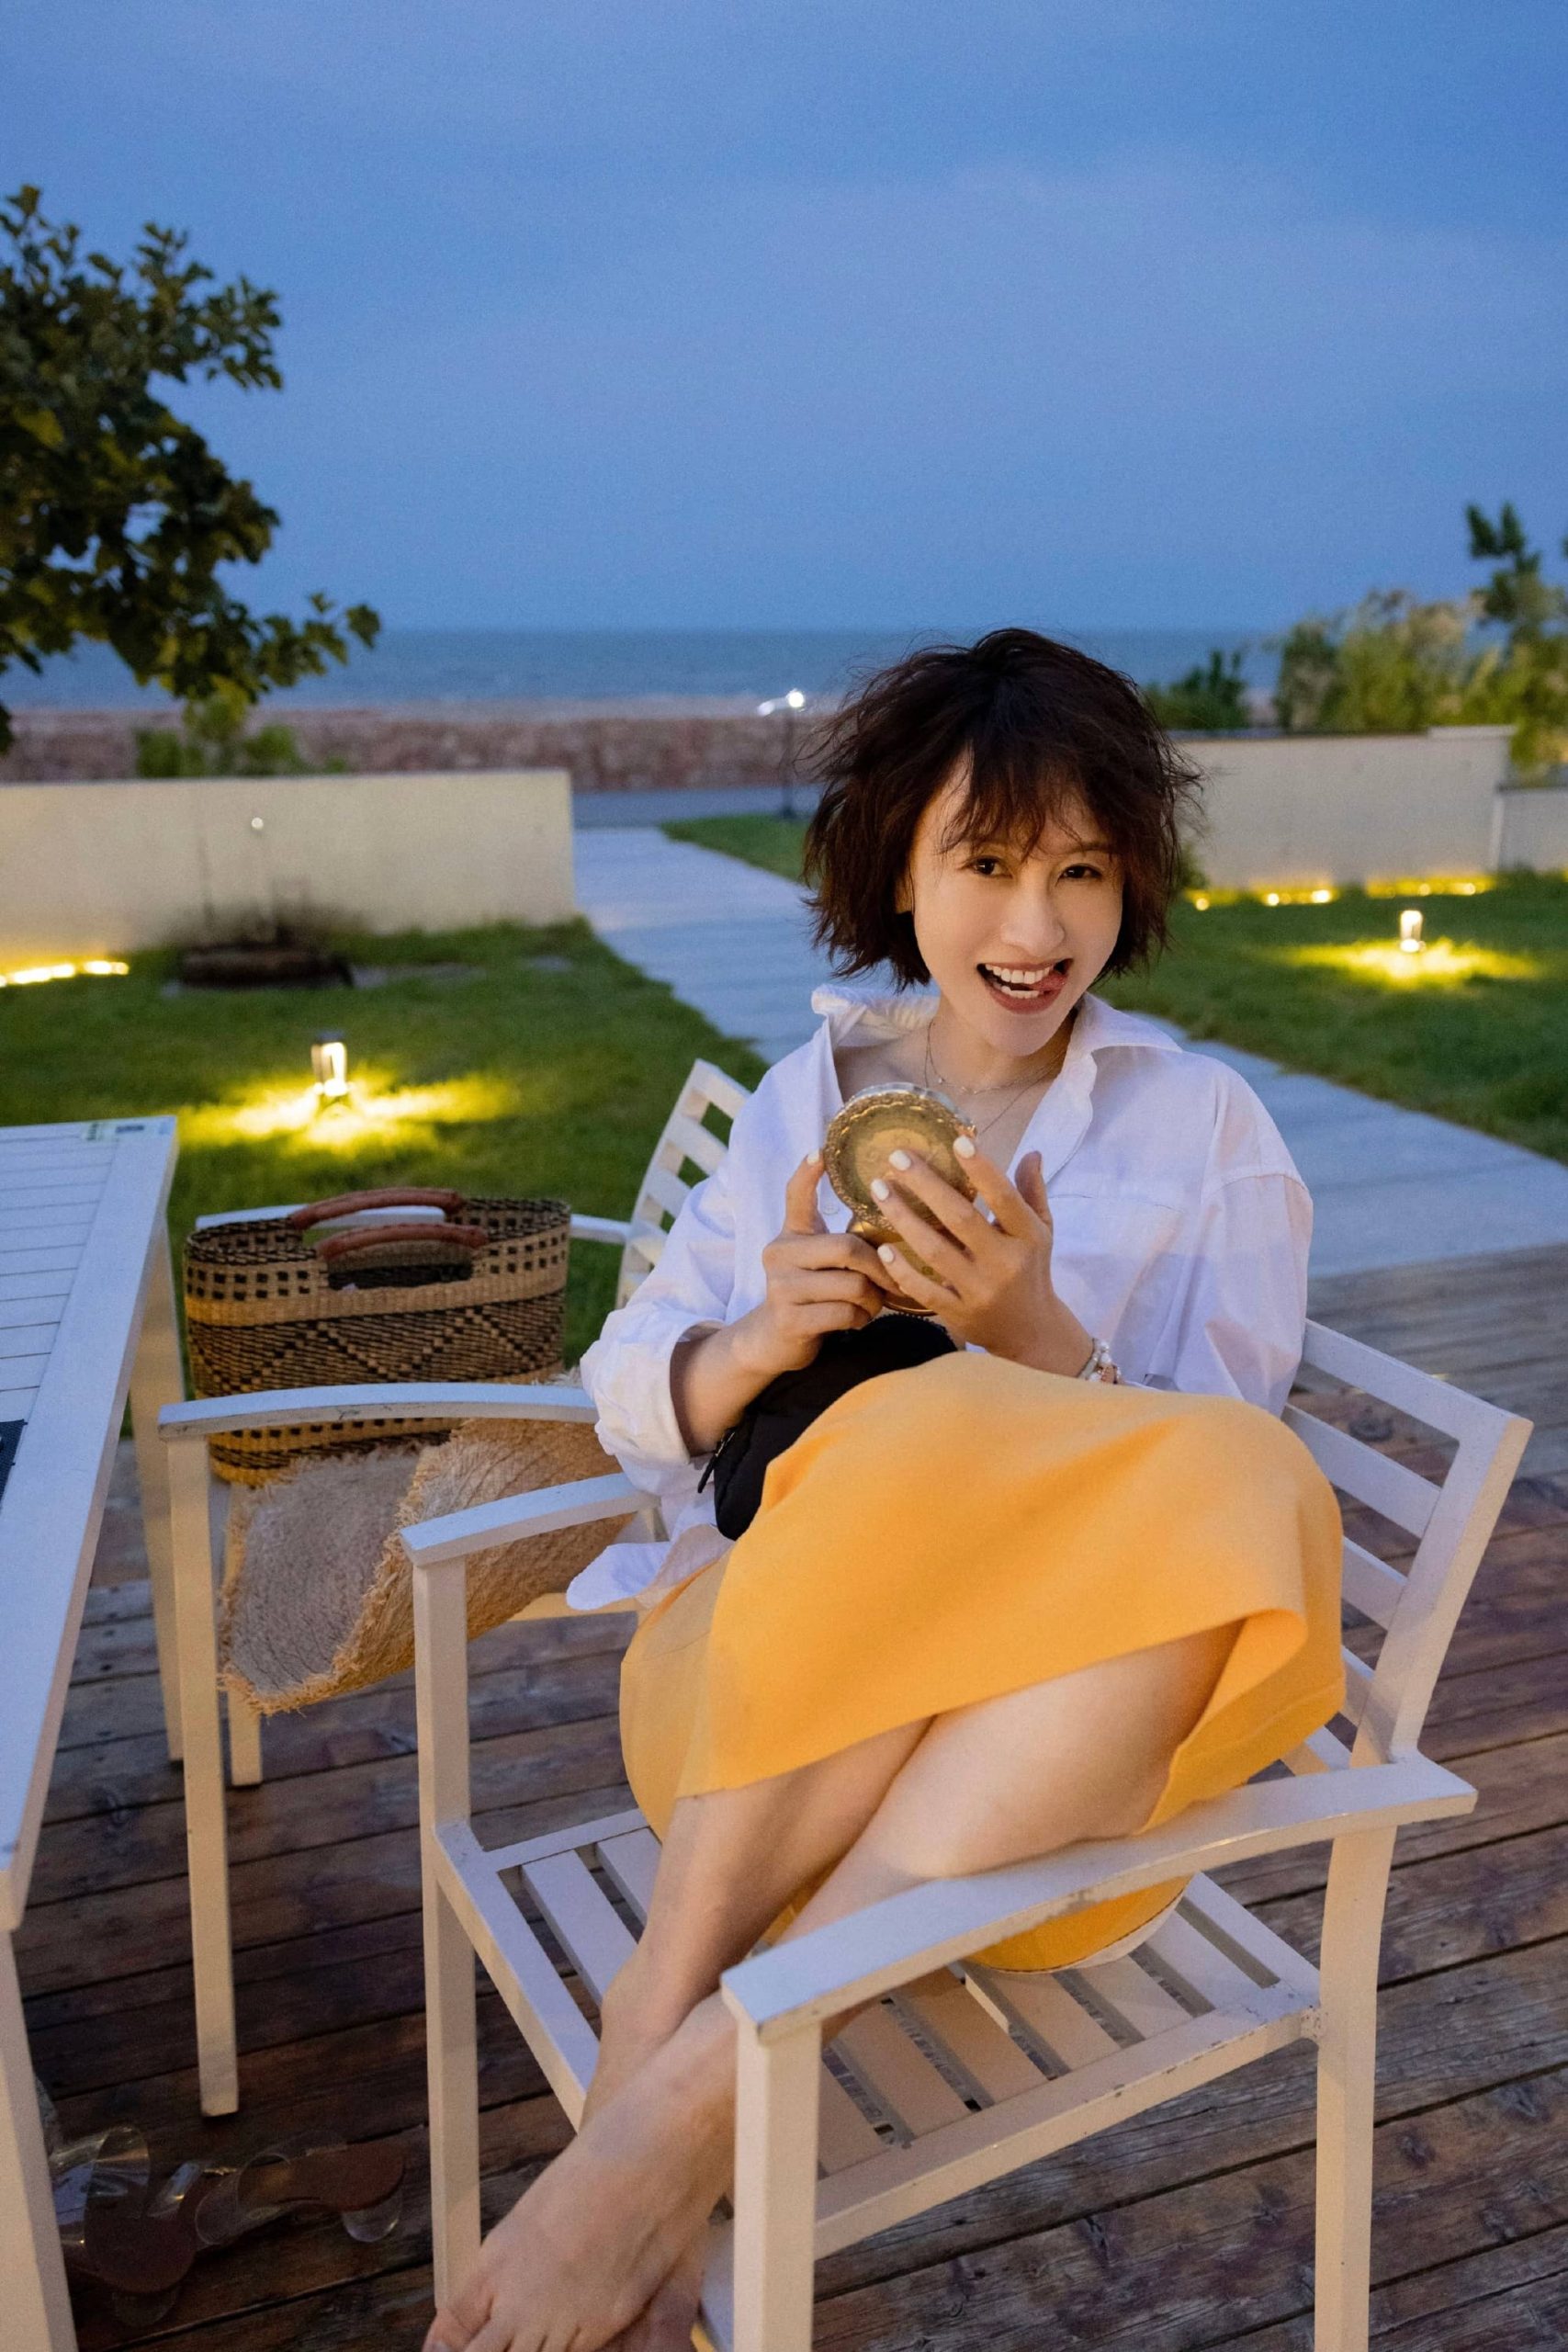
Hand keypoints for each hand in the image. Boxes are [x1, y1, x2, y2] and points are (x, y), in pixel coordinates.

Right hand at [730, 1151, 894, 1378]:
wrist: (774, 1338)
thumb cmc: (811, 1292)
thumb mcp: (817, 1259)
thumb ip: (839, 1240)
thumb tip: (888, 1214)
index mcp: (791, 1234)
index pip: (796, 1196)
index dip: (807, 1174)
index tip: (820, 1151)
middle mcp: (779, 1254)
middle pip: (847, 1248)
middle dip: (880, 1268)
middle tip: (892, 1280)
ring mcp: (781, 1287)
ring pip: (853, 1286)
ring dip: (873, 1300)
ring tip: (871, 1304)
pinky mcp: (790, 1319)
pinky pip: (845, 1314)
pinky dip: (861, 1319)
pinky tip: (856, 1320)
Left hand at [869, 1141, 1092, 1373]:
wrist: (1031, 1332)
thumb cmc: (1031, 1270)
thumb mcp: (1041, 1232)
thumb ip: (1032, 1192)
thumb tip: (1031, 1151)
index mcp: (1028, 1237)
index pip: (1004, 1198)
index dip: (982, 1169)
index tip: (957, 1142)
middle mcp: (1004, 1263)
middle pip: (961, 1219)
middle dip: (926, 1185)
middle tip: (897, 1157)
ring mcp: (979, 1290)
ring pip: (935, 1251)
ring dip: (903, 1219)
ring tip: (879, 1190)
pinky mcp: (958, 1314)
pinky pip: (924, 1291)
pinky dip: (902, 1270)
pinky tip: (882, 1249)